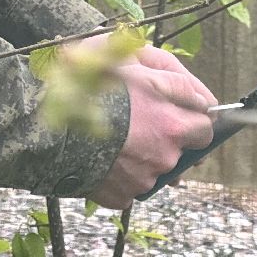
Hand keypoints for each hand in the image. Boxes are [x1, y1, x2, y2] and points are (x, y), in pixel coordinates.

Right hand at [89, 42, 215, 207]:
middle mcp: (165, 153)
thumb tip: (200, 96)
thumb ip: (174, 76)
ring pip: (156, 168)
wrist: (49, 123)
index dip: (194, 116)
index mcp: (173, 121)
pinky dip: (122, 174)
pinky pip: (131, 186)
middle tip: (146, 122)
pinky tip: (104, 155)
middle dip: (172, 137)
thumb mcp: (135, 60)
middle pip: (185, 150)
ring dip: (145, 156)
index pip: (207, 125)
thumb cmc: (90, 84)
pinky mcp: (123, 196)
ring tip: (118, 138)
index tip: (180, 110)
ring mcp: (144, 178)